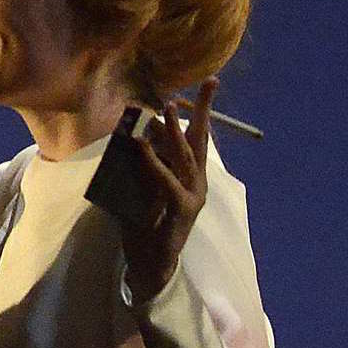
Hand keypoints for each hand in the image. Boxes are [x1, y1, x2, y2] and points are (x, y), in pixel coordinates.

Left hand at [122, 80, 217, 295]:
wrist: (151, 265)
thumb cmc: (147, 226)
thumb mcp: (145, 190)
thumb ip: (144, 166)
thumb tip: (136, 133)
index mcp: (191, 177)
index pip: (199, 138)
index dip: (204, 110)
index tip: (211, 82)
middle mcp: (197, 184)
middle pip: (199, 142)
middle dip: (201, 112)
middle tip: (200, 86)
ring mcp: (192, 197)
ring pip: (185, 158)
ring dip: (174, 133)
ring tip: (166, 110)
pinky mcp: (181, 211)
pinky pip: (165, 182)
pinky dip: (153, 163)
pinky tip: (141, 146)